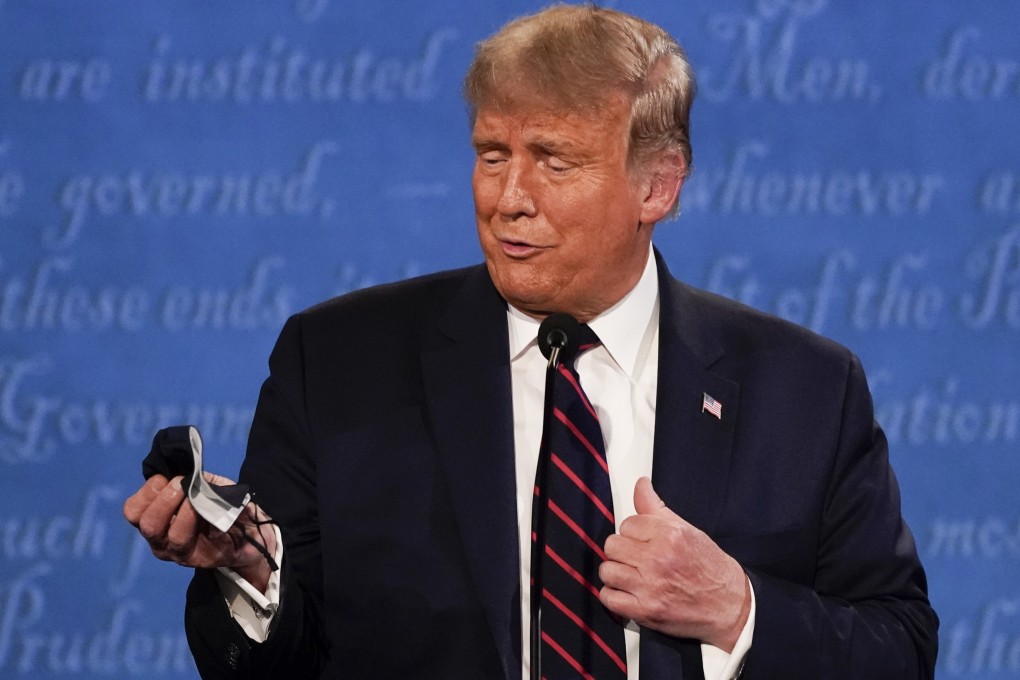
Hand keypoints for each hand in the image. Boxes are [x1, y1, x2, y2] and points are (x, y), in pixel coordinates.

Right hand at [122, 472, 276, 592]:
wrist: (252, 533)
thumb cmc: (226, 507)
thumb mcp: (212, 486)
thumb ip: (198, 480)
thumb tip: (190, 474)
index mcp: (158, 518)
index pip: (133, 510)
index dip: (147, 491)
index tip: (167, 478)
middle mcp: (162, 539)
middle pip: (145, 523)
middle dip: (162, 499)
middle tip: (180, 485)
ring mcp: (178, 552)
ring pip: (167, 535)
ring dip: (181, 511)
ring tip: (194, 498)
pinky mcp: (199, 559)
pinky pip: (193, 541)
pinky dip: (198, 522)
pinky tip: (210, 512)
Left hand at [599, 477, 749, 650]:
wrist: (729, 604)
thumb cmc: (709, 566)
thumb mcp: (686, 530)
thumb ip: (656, 507)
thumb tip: (641, 484)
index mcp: (669, 535)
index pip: (626, 524)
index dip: (633, 533)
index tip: (642, 541)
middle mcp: (658, 559)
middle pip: (612, 546)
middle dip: (622, 551)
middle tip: (635, 558)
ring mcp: (650, 587)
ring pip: (607, 570)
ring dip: (616, 573)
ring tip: (631, 575)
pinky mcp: (645, 611)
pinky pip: (609, 598)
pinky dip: (614, 596)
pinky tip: (628, 592)